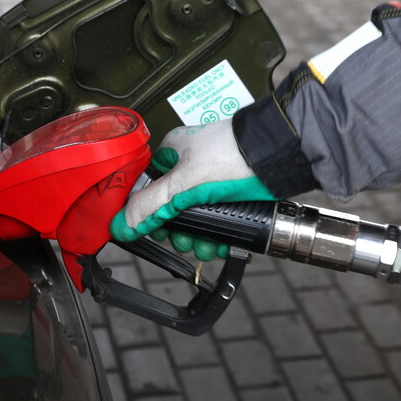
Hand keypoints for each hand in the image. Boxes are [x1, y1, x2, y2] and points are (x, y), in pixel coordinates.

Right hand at [109, 119, 276, 259]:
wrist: (279, 156)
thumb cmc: (234, 155)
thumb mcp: (184, 183)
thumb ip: (151, 205)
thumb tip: (120, 225)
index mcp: (171, 155)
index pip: (147, 191)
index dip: (149, 215)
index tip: (155, 231)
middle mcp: (189, 168)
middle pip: (170, 210)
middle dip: (178, 232)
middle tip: (185, 241)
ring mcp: (211, 182)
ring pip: (194, 220)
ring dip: (198, 239)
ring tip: (206, 246)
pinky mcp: (230, 196)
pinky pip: (216, 222)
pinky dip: (216, 237)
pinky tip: (221, 244)